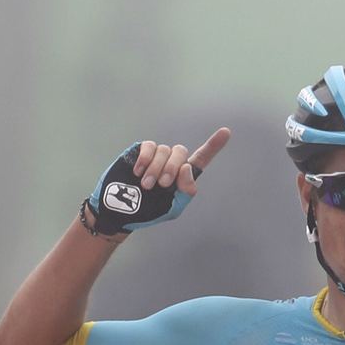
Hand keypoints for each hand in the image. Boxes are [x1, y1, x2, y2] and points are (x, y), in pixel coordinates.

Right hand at [83, 127, 230, 234]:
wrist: (119, 211)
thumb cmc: (147, 212)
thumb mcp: (173, 208)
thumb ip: (186, 191)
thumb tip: (187, 167)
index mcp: (182, 177)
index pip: (201, 158)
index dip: (214, 145)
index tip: (226, 132)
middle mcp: (171, 163)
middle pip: (181, 152)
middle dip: (173, 168)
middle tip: (162, 185)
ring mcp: (155, 156)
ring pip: (164, 150)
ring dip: (156, 168)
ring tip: (145, 185)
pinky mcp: (139, 152)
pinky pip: (149, 146)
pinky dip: (146, 159)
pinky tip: (138, 172)